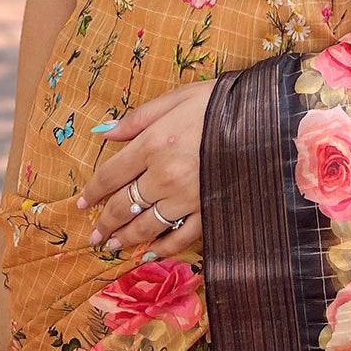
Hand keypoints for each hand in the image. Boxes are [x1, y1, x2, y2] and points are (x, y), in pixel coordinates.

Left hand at [76, 79, 217, 259]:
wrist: (268, 119)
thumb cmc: (222, 102)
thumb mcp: (179, 97)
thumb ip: (139, 117)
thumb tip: (104, 132)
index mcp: (152, 144)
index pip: (110, 174)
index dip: (92, 192)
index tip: (82, 204)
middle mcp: (164, 175)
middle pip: (123, 205)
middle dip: (104, 222)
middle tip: (94, 235)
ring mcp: (187, 198)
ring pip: (146, 226)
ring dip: (126, 239)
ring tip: (113, 247)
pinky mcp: (209, 211)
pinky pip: (181, 237)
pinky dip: (164, 248)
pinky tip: (152, 253)